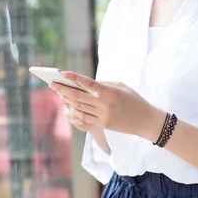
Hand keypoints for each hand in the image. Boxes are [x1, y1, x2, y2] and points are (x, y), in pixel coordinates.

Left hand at [49, 72, 165, 142]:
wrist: (145, 120)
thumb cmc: (133, 99)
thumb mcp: (121, 86)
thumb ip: (103, 84)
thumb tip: (84, 84)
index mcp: (111, 92)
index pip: (89, 83)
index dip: (75, 78)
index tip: (63, 73)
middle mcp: (106, 105)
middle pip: (79, 97)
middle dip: (63, 90)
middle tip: (52, 83)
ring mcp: (103, 116)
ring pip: (79, 108)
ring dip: (66, 101)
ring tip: (59, 94)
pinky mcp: (103, 125)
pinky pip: (83, 118)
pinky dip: (74, 112)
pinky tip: (68, 107)